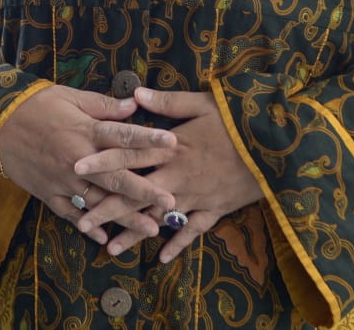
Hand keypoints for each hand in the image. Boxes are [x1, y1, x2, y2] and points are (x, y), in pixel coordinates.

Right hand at [0, 85, 177, 244]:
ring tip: (151, 229)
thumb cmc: (35, 106)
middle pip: (117, 178)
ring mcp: (63, 180)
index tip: (174, 144)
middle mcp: (77, 159)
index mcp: (84, 131)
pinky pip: (70, 214)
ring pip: (98, 202)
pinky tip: (105, 238)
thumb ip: (102, 105)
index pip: (123, 136)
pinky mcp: (48, 193)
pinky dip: (87, 226)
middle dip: (145, 191)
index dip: (149, 139)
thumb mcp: (69, 97)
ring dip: (125, 217)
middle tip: (171, 203)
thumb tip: (133, 104)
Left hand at [72, 86, 263, 260]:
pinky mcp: (216, 209)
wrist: (278, 147)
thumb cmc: (240, 120)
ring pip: (158, 218)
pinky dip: (178, 245)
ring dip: (134, 233)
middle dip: (107, 208)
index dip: (102, 162)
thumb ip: (168, 102)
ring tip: (109, 247)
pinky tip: (161, 259)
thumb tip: (137, 93)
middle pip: (136, 194)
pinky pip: (193, 231)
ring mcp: (196, 196)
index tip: (75, 168)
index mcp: (172, 148)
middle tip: (81, 221)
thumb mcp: (204, 103)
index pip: (129, 155)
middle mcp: (178, 176)